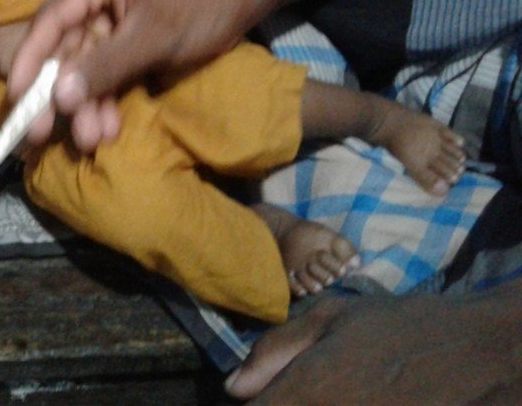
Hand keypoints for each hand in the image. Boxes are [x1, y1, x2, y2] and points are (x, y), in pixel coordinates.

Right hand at [8, 0, 248, 151]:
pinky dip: (104, 100)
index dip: (30, 61)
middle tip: (39, 135)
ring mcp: (103, 19)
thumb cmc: (199, 7)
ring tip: (90, 141)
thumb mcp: (153, 38)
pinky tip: (107, 129)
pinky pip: (101, 72)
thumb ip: (105, 66)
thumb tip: (60, 97)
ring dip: (84, 105)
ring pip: (81, 67)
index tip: (16, 98)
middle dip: (59, 95)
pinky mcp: (117, 39)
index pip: (49, 22)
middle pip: (61, 49)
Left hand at [224, 282, 521, 403]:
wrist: (481, 353)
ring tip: (338, 390)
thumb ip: (275, 350)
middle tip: (295, 390)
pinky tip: (359, 399)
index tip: (261, 393)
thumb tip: (235, 386)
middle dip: (281, 404)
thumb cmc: (402, 327)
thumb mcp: (332, 318)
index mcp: (310, 390)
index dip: (256, 402)